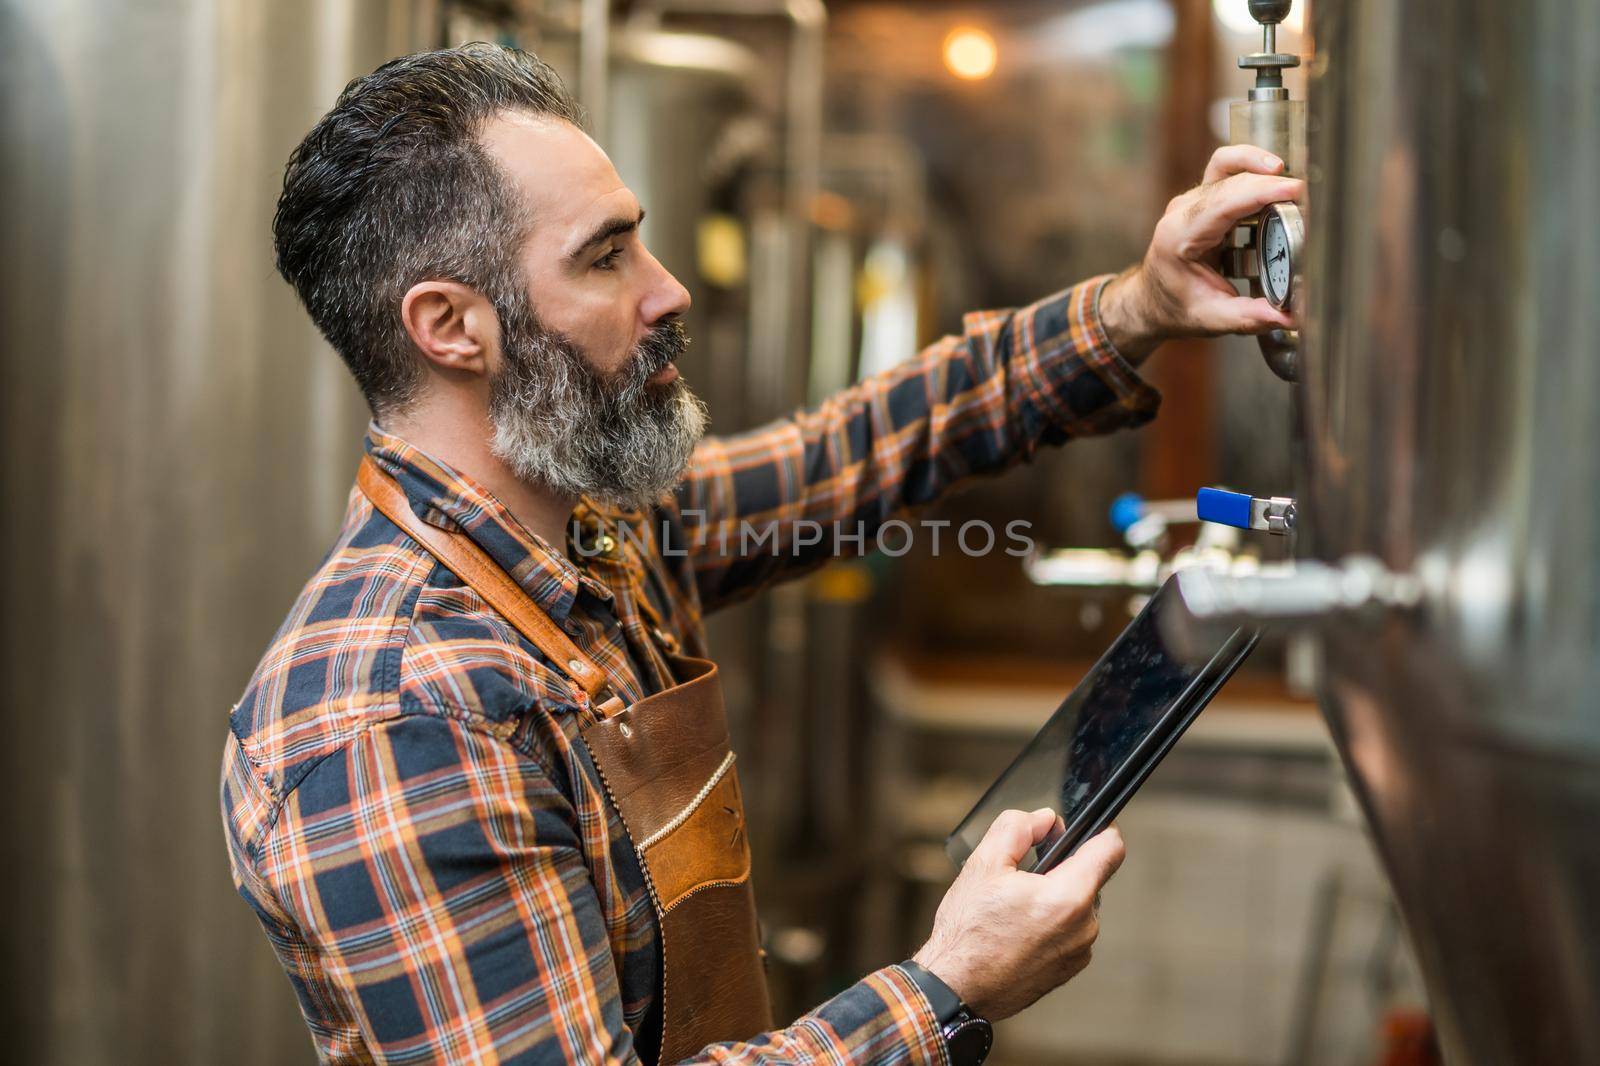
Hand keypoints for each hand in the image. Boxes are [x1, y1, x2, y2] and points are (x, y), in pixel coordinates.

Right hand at [912, 809, 1125, 1020]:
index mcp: (1068, 896)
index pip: (1110, 849)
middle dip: (1061, 867)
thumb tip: (1044, 819)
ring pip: (1078, 905)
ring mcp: (1079, 952)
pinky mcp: (1068, 969)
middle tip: (1023, 874)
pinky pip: (1070, 931)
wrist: (957, 988)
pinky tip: (1017, 929)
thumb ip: (1017, 828)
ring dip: (1055, 897)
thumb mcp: (984, 864)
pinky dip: (1051, 923)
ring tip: (1014, 907)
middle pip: (1089, 877)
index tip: (1086, 827)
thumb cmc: (967, 932)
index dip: (1100, 829)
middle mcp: (1084, 927)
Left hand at [1100, 144, 1304, 361]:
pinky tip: (1276, 179)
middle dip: (1268, 181)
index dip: (1261, 191)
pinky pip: (1227, 171)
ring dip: (1257, 162)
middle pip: (1228, 178)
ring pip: (1225, 164)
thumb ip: (1250, 317)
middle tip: (1304, 194)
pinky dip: (1253, 169)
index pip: (1223, 201)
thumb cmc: (1176, 307)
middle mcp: (1183, 211)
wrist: (1151, 301)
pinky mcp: (1204, 199)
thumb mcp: (1211, 318)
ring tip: (1288, 176)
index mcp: (1179, 236)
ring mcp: (1192, 201)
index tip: (1295, 191)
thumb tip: (1289, 317)